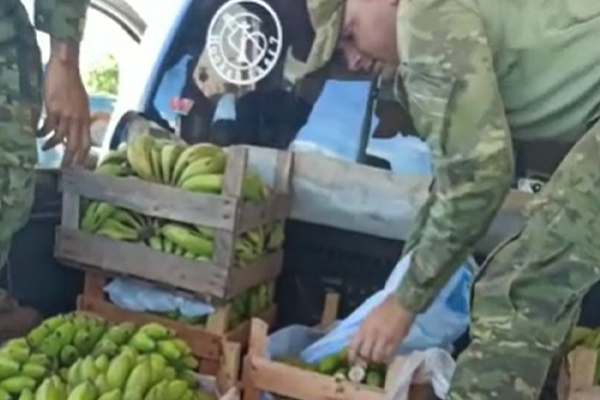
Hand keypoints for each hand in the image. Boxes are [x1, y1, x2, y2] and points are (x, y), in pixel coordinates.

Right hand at [41, 43, 89, 166]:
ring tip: (45, 149)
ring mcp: (66, 115)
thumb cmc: (73, 85)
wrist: (65, 69)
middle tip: (64, 168)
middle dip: (69, 158)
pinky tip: (37, 134)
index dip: (83, 155)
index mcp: (86, 118)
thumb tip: (76, 129)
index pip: (86, 141)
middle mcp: (78, 119)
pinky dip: (41, 132)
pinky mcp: (53, 109)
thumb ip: (80, 117)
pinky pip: (47, 126)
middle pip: (75, 144)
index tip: (79, 165)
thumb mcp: (82, 103)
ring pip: (60, 137)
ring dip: (52, 146)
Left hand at [349, 294, 413, 362]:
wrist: (400, 304)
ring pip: (377, 358)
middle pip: (365, 354)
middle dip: (365, 359)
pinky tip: (387, 357)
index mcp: (364, 328)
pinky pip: (389, 356)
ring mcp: (384, 339)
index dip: (352, 357)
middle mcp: (372, 335)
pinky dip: (387, 359)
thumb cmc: (383, 310)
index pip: (353, 346)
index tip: (352, 362)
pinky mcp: (395, 343)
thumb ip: (362, 331)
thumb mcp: (368, 318)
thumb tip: (357, 342)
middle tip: (368, 359)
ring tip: (378, 358)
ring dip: (377, 360)